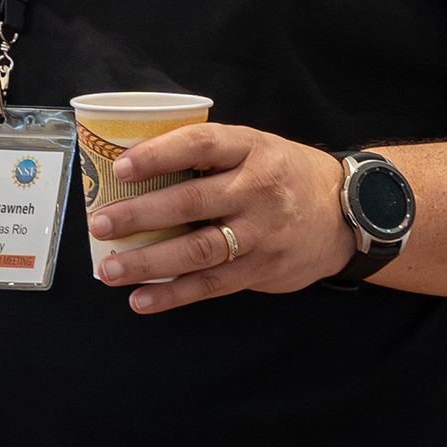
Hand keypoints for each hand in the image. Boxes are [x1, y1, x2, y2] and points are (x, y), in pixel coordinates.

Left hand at [83, 124, 354, 311]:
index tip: (120, 167)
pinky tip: (142, 300)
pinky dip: (173, 295)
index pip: (201, 145)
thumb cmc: (284, 175)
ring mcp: (261, 233)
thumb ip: (210, 156)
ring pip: (198, 250)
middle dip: (141, 215)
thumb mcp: (257, 148)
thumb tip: (136, 167)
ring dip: (149, 262)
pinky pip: (211, 285)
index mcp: (251, 149)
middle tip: (100, 224)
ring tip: (110, 270)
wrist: (346, 213)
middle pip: (192, 201)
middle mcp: (257, 190)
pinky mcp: (262, 269)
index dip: (159, 155)